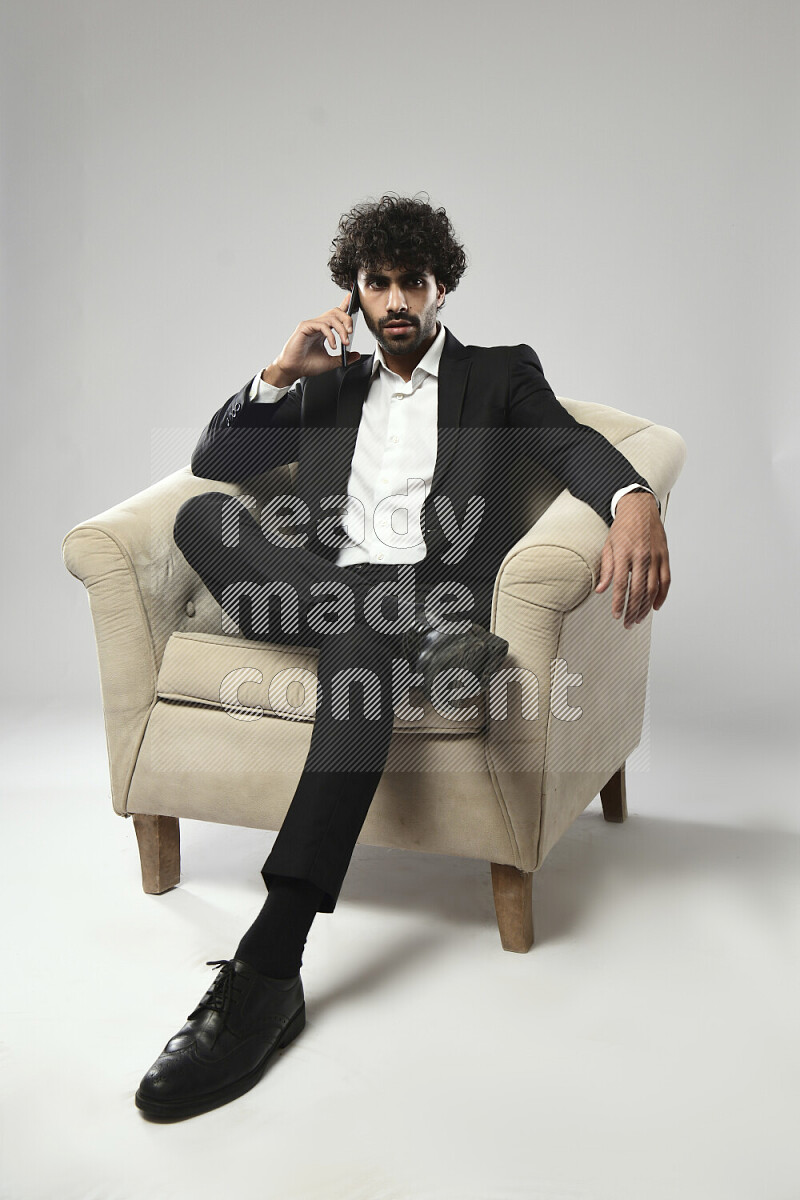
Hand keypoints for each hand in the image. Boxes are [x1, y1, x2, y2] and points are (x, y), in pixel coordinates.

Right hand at [265, 292, 360, 384]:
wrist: (294, 370)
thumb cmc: (308, 365)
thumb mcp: (331, 362)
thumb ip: (344, 358)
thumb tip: (356, 355)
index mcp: (324, 330)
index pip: (336, 315)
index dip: (344, 304)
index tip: (351, 297)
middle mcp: (318, 325)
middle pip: (336, 312)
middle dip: (347, 319)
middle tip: (351, 332)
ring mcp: (311, 325)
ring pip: (331, 318)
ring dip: (342, 329)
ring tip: (345, 342)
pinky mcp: (305, 327)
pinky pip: (322, 325)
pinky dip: (331, 335)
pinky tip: (333, 346)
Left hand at [595, 492, 670, 627]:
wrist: (640, 508)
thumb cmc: (622, 527)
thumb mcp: (608, 546)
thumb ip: (606, 569)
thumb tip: (601, 590)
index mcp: (624, 553)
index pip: (620, 584)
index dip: (618, 602)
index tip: (616, 615)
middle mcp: (642, 556)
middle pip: (638, 590)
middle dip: (632, 610)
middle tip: (627, 622)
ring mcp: (656, 556)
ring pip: (653, 589)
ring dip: (646, 607)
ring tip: (638, 618)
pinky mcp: (665, 556)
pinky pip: (666, 580)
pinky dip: (662, 595)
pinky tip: (655, 606)